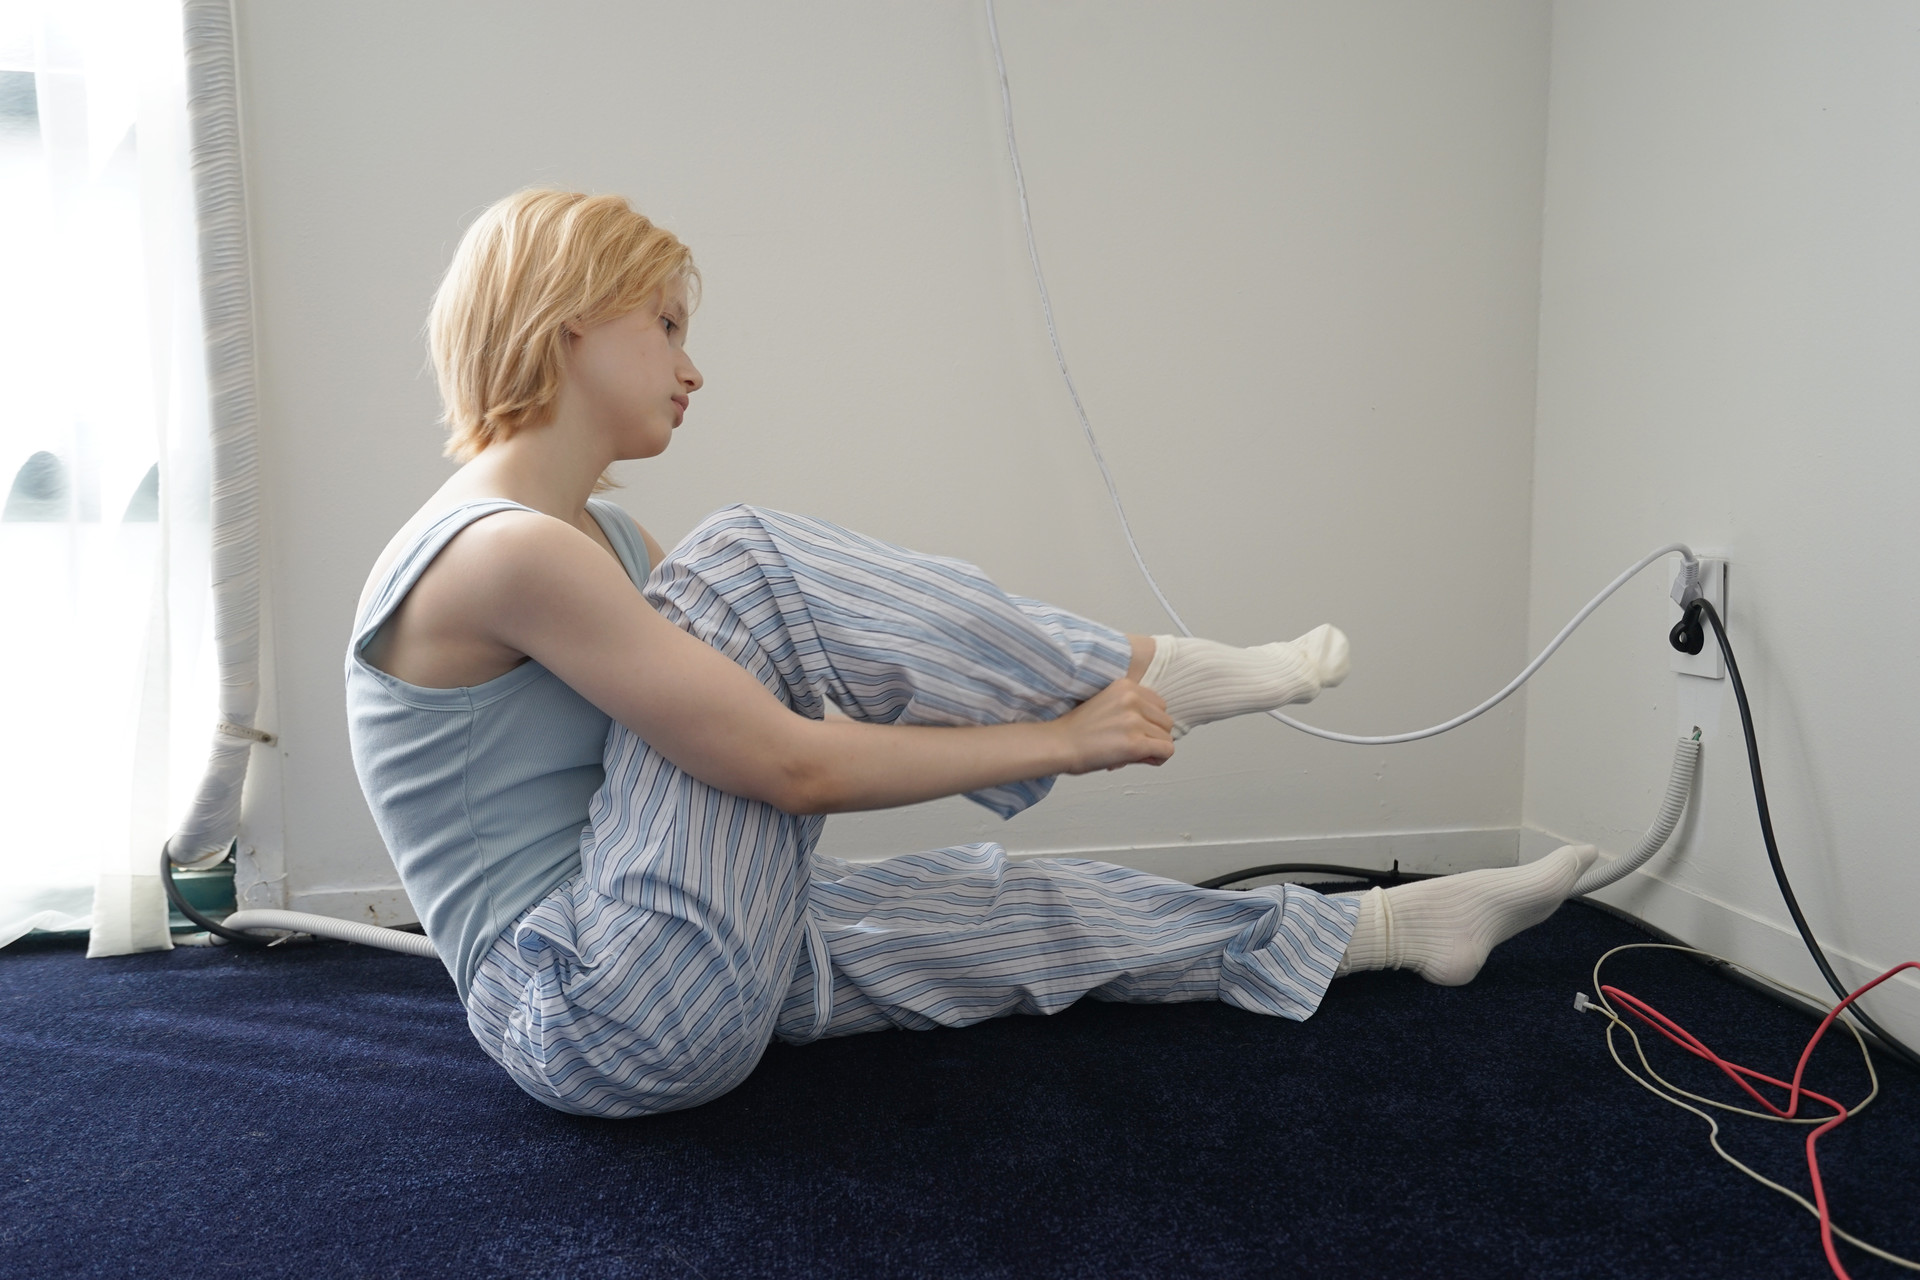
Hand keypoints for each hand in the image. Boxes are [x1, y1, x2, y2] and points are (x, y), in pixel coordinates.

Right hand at [1054, 678, 1175, 773]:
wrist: (1058, 744)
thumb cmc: (1077, 730)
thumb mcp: (1107, 705)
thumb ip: (1133, 710)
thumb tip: (1156, 731)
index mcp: (1125, 686)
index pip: (1159, 704)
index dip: (1151, 722)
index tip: (1137, 732)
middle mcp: (1132, 699)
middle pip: (1166, 721)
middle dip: (1154, 735)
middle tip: (1135, 746)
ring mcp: (1134, 721)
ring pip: (1167, 737)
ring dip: (1155, 748)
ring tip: (1134, 754)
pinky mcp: (1135, 743)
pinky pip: (1166, 751)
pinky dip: (1158, 759)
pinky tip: (1143, 760)